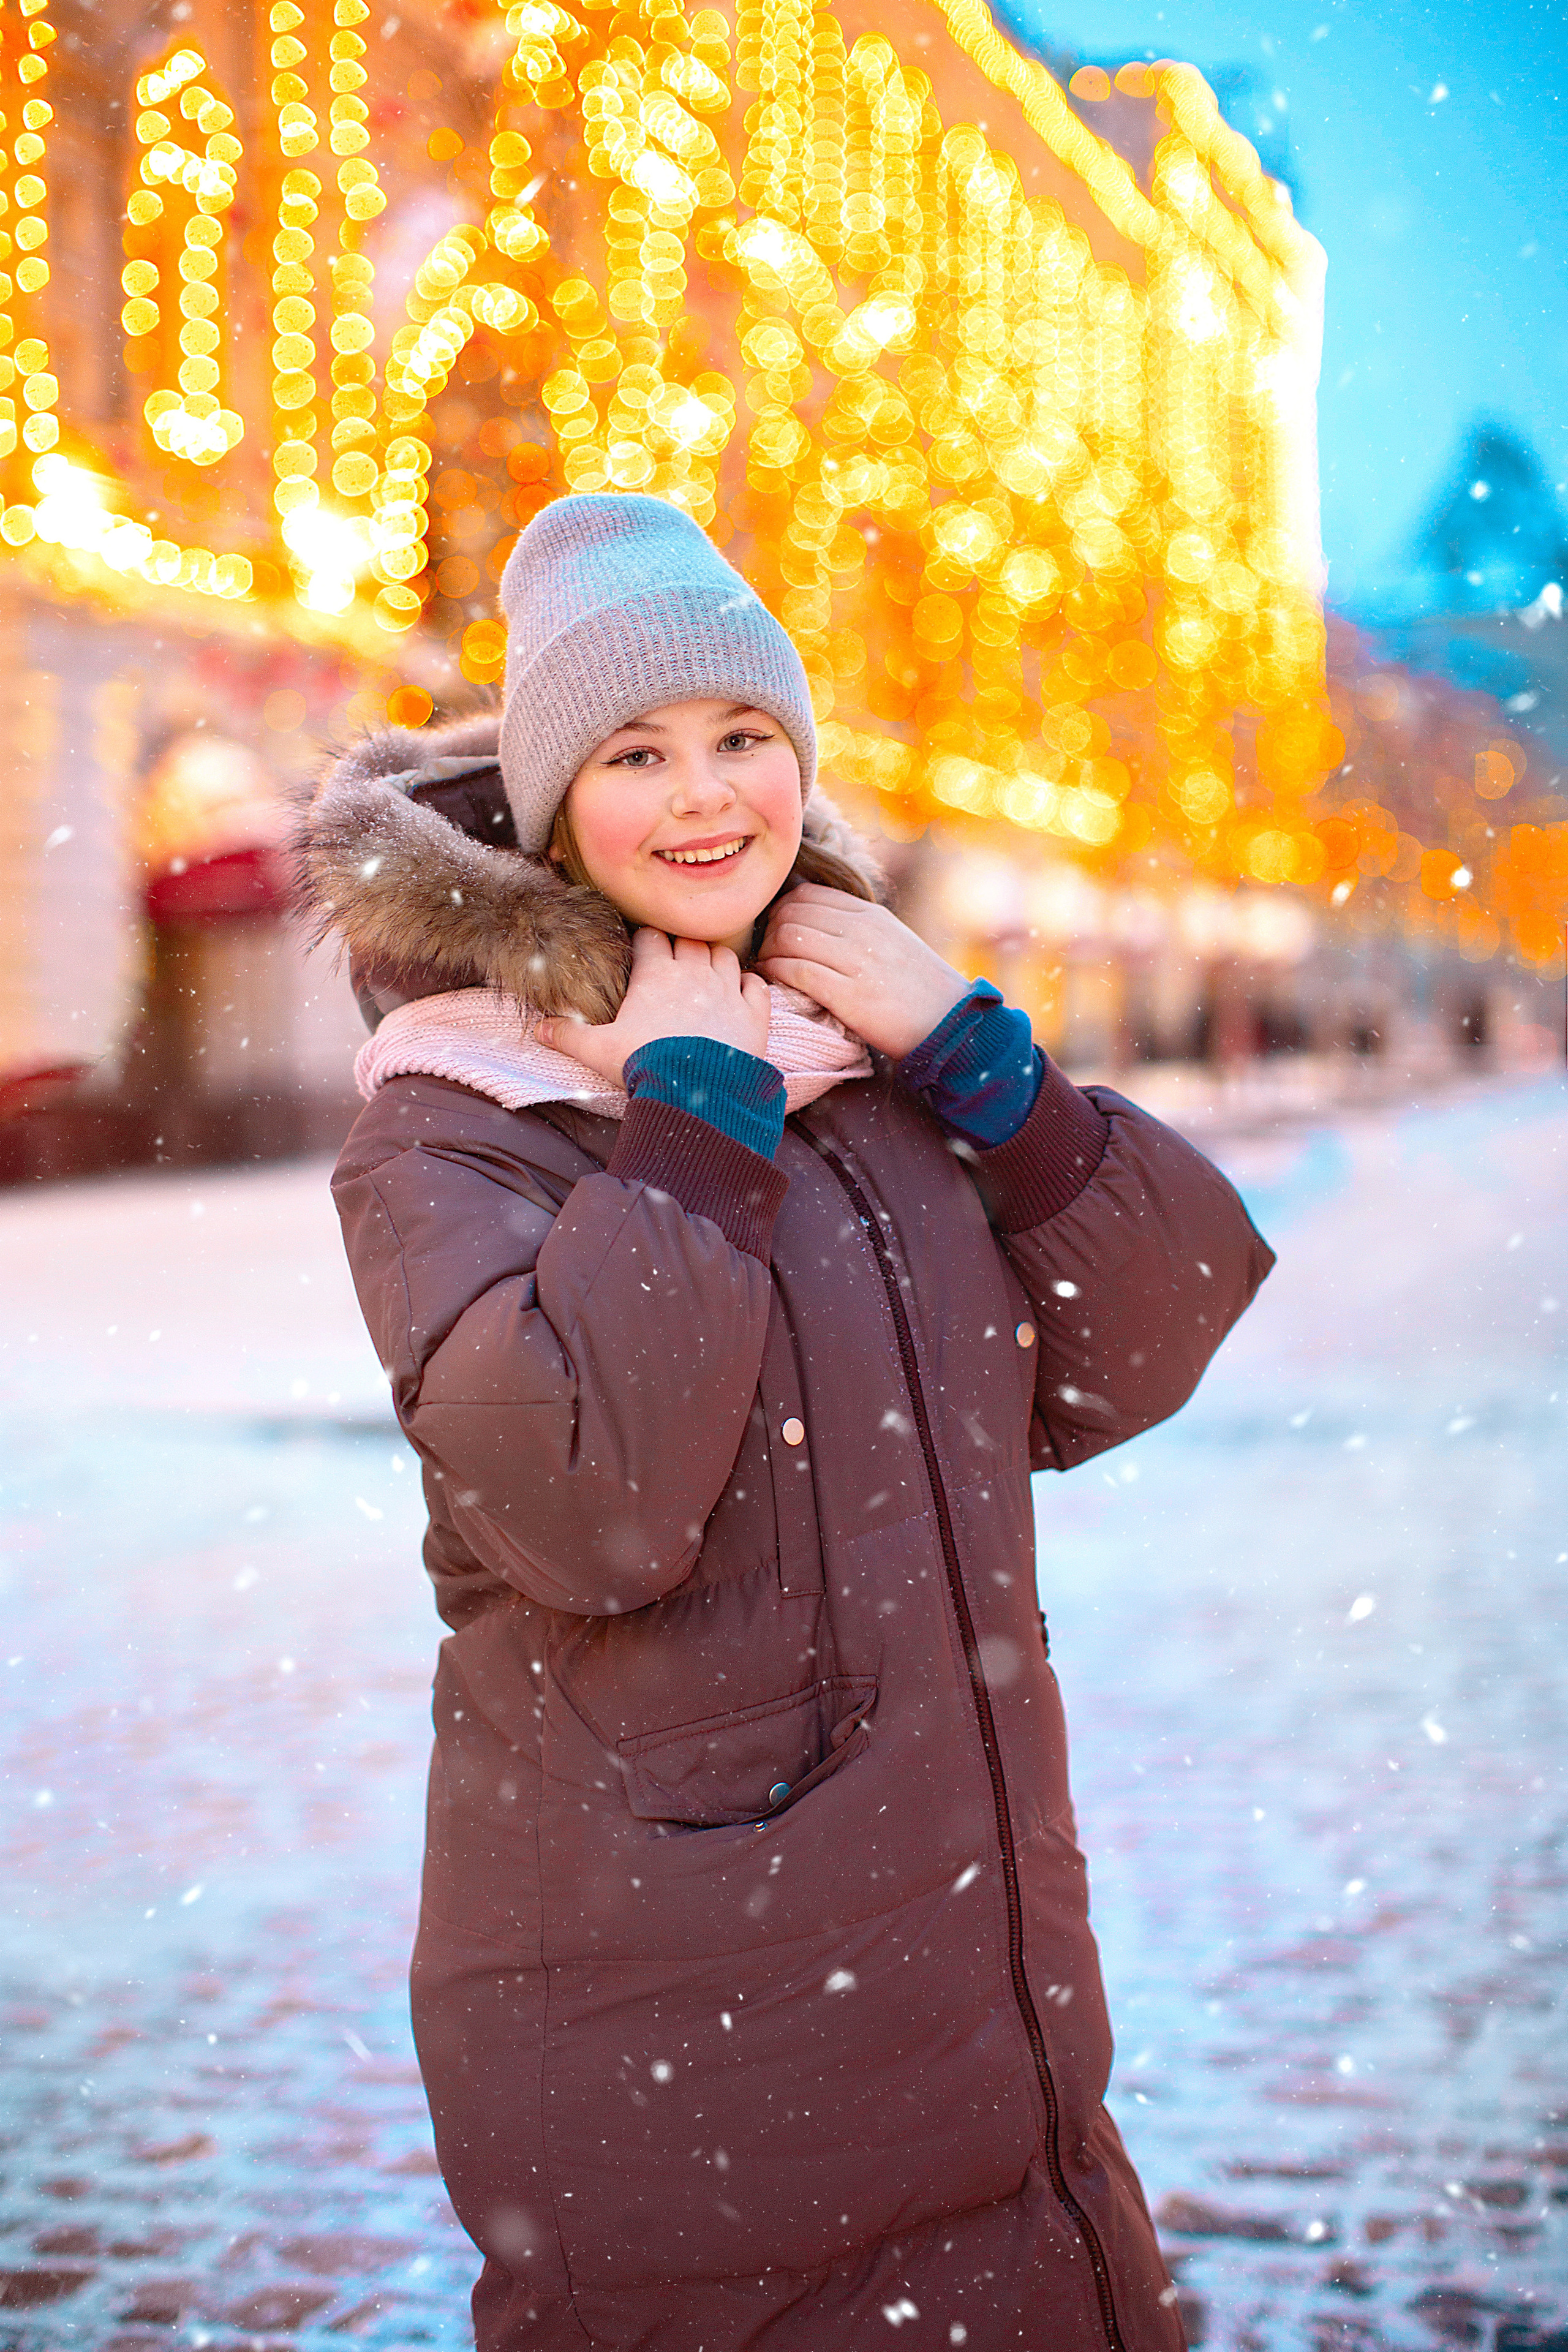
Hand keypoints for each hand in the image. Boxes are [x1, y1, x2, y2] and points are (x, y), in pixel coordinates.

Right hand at [536, 927, 771, 1087]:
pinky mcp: (754, 1012)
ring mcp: (727, 989)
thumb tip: (538, 1030)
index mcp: (655, 974)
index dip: (645, 941)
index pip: (649, 937)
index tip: (642, 952)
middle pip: (689, 940)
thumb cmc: (644, 1065)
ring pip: (724, 955)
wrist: (697, 1093)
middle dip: (681, 947)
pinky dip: (749, 985)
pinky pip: (756, 984)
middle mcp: (694, 972)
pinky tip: (742, 994)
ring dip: (715, 960)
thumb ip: (568, 1036)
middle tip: (675, 965)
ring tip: (707, 975)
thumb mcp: (598, 1050)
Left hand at [754, 884, 970, 1058]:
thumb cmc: (919, 988)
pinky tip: (772, 980)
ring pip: (789, 937)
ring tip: (766, 967)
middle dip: (770, 931)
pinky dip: (775, 972)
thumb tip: (818, 923)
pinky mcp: (849, 994)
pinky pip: (796, 970)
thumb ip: (859, 929)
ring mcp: (856, 961)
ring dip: (768, 952)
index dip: (783, 910)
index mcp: (871, 915)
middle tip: (765, 951)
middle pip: (793, 913)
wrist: (949, 1023)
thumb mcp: (893, 942)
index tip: (777, 931)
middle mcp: (862, 931)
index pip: (809, 895)